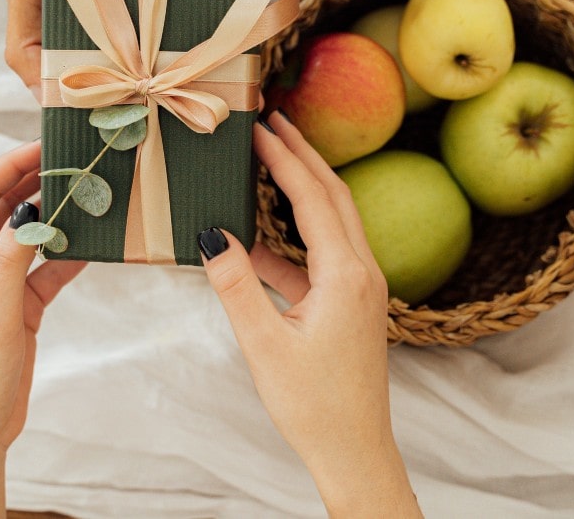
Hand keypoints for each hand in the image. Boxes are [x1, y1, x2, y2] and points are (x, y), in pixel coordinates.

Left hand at [0, 140, 85, 518]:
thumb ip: (10, 262)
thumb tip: (28, 209)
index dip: (10, 165)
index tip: (46, 145)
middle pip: (4, 208)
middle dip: (36, 181)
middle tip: (76, 161)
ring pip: (29, 237)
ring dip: (56, 216)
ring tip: (91, 193)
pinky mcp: (16, 310)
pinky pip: (45, 271)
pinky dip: (68, 256)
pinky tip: (95, 244)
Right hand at [199, 112, 420, 517]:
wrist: (354, 452)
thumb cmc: (313, 405)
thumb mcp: (263, 344)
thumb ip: (235, 285)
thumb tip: (210, 234)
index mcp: (346, 276)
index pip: (314, 198)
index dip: (285, 159)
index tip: (259, 128)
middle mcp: (362, 273)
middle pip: (334, 196)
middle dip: (303, 155)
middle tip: (273, 121)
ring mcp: (361, 288)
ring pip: (333, 221)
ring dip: (304, 188)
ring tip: (270, 160)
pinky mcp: (352, 304)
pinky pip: (322, 256)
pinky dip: (293, 239)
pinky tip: (256, 242)